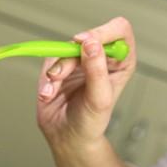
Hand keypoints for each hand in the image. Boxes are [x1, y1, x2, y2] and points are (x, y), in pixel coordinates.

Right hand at [36, 17, 136, 150]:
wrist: (66, 136)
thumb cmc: (90, 122)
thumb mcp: (99, 99)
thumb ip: (97, 70)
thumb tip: (91, 44)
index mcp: (120, 61)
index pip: (119, 30)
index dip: (103, 32)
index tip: (86, 44)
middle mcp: (101, 57)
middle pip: (88, 36)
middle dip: (71, 57)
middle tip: (61, 73)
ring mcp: (79, 60)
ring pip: (64, 48)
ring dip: (56, 70)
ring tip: (53, 90)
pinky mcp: (59, 64)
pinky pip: (49, 59)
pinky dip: (46, 78)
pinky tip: (48, 93)